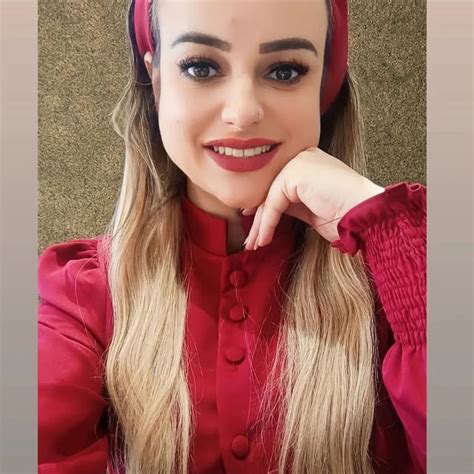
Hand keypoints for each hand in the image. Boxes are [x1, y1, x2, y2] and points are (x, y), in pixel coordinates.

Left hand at [242, 147, 384, 249]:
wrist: (365, 215)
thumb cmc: (346, 215)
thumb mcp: (311, 208)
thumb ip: (291, 203)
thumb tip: (264, 211)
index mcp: (308, 161)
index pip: (278, 186)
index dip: (263, 208)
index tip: (254, 227)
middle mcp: (302, 157)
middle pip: (271, 191)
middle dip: (259, 219)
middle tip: (250, 241)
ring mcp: (299, 162)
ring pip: (269, 198)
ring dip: (260, 225)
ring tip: (254, 244)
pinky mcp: (296, 173)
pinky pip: (273, 202)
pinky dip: (267, 223)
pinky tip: (264, 239)